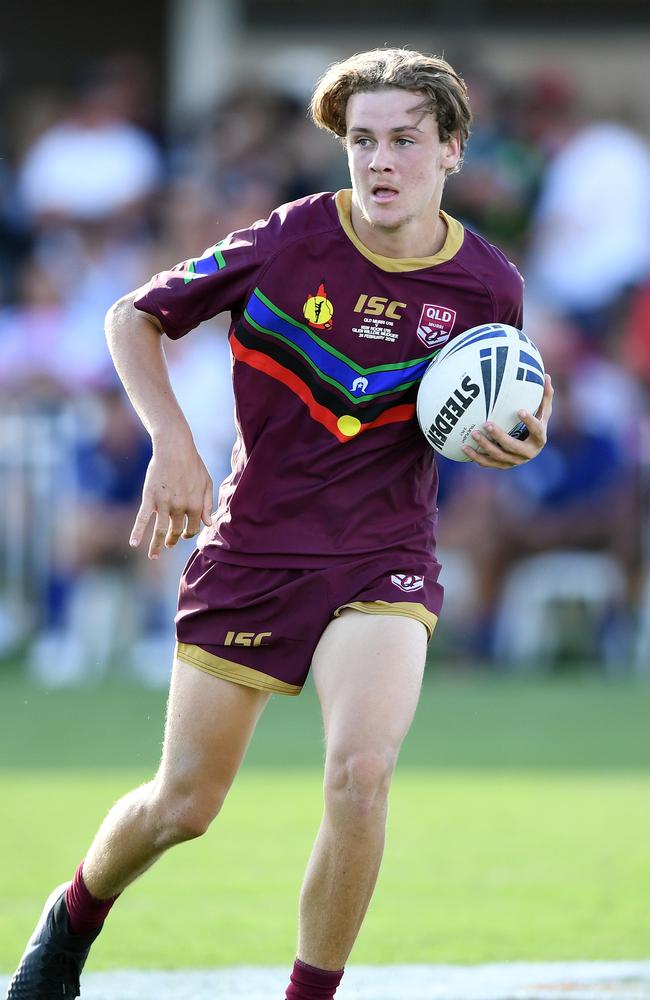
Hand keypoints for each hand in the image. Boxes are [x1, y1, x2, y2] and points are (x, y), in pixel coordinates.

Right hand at [129, 440, 213, 558]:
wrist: (174, 448)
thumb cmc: (192, 464)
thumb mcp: (206, 483)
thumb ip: (208, 504)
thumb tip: (208, 523)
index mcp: (196, 505)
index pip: (193, 527)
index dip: (190, 533)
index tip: (185, 534)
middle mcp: (180, 508)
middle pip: (177, 531)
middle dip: (174, 540)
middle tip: (170, 543)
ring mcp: (164, 504)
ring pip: (160, 531)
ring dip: (157, 545)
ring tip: (154, 556)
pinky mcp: (149, 498)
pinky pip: (142, 519)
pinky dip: (137, 532)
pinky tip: (133, 544)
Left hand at [462, 373, 553, 468]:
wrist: (530, 448)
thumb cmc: (536, 424)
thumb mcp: (543, 411)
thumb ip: (545, 395)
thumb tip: (546, 375)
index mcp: (539, 439)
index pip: (536, 430)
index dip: (529, 422)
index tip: (520, 410)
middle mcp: (528, 453)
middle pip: (512, 446)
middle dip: (499, 437)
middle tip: (487, 423)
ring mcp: (514, 461)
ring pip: (498, 456)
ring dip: (485, 446)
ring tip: (473, 434)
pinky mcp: (503, 465)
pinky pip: (487, 463)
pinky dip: (475, 456)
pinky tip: (463, 447)